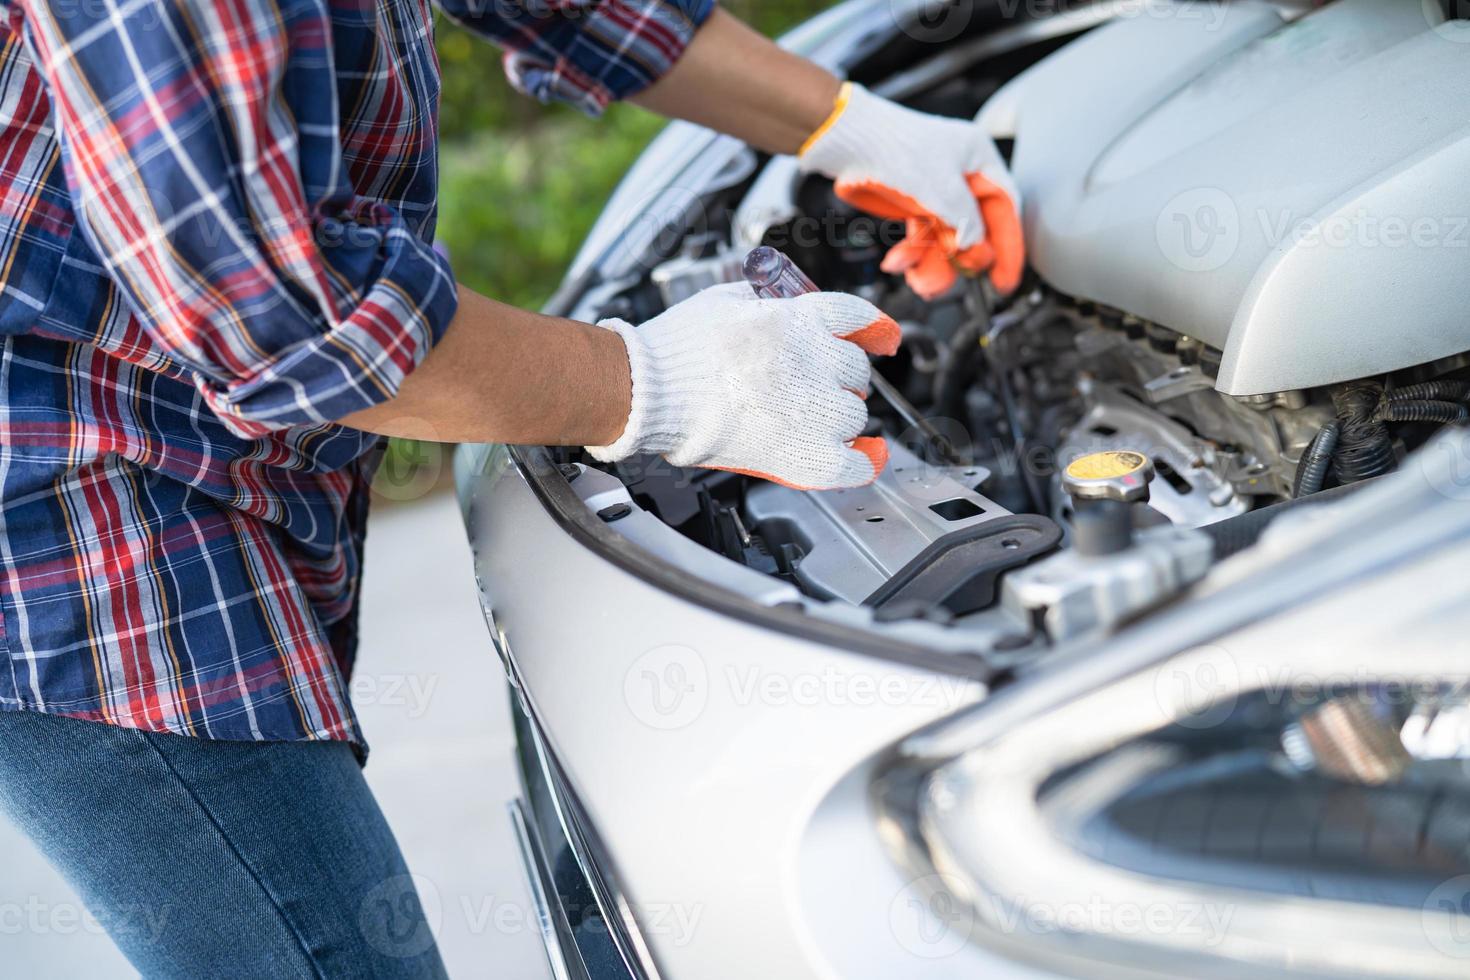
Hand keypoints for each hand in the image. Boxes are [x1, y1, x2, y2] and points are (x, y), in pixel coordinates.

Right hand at [586, 283, 900, 489]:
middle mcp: (813, 361)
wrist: (648, 391)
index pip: (858, 316)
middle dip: (840, 376)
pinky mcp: (800, 455)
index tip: (882, 338)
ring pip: (854, 414)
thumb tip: (778, 310)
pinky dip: (867, 461)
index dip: (875, 328)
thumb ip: (764, 304)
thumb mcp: (726, 302)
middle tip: (814, 385)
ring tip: (809, 418)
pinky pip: (855, 464)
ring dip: (839, 415)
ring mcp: (811, 410)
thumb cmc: (675, 349)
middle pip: (855, 369)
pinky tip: (871, 455)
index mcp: (797, 319)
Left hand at [798, 83, 1022, 300]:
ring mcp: (935, 193)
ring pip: (946, 241)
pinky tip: (898, 263)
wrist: (850, 142)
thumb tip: (977, 250)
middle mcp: (960, 177)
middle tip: (960, 279)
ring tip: (921, 281)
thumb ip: (965, 223)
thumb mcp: (941, 190)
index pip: (1004, 209)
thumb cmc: (896, 148)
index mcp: (979, 160)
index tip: (1005, 279)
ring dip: (934, 264)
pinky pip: (922, 240)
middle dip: (964, 259)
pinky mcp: (912, 206)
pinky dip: (912, 255)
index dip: (1008, 246)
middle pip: (975, 230)